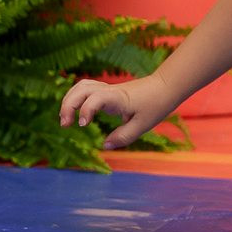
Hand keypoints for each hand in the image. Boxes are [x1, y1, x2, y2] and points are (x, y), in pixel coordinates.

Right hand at [59, 74, 174, 148]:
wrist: (166, 87)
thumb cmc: (156, 104)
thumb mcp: (143, 125)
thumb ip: (123, 137)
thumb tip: (104, 145)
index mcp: (117, 98)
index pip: (94, 98)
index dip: (85, 110)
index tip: (83, 125)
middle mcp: (109, 91)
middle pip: (80, 89)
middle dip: (67, 105)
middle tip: (65, 125)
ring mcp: (108, 89)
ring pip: (81, 86)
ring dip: (69, 100)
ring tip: (67, 120)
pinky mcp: (108, 91)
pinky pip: (86, 89)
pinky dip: (76, 98)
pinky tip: (77, 113)